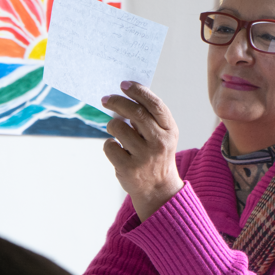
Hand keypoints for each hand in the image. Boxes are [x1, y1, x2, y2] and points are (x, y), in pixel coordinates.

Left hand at [102, 81, 183, 220]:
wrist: (159, 189)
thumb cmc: (156, 154)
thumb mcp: (162, 135)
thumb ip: (149, 117)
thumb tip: (123, 95)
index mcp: (169, 130)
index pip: (155, 104)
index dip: (138, 91)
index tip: (124, 84)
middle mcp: (159, 142)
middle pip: (135, 113)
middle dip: (117, 102)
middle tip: (105, 99)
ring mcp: (144, 157)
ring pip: (118, 128)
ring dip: (112, 125)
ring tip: (116, 131)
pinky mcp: (129, 169)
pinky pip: (109, 146)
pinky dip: (109, 145)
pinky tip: (118, 150)